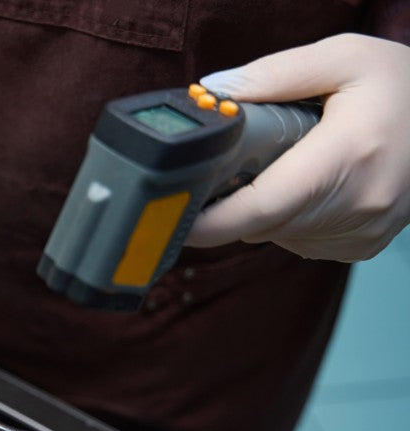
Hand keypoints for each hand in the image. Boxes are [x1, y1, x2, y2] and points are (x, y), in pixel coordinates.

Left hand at [186, 33, 409, 261]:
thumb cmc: (407, 87)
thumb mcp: (346, 56)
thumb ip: (275, 73)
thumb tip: (216, 91)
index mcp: (346, 157)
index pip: (259, 207)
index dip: (207, 220)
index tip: (171, 214)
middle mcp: (356, 205)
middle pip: (258, 223)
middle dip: (231, 198)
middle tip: (233, 162)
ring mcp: (361, 232)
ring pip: (274, 234)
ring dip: (262, 206)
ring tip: (287, 163)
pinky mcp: (360, 247)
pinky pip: (298, 240)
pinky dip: (289, 217)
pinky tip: (308, 184)